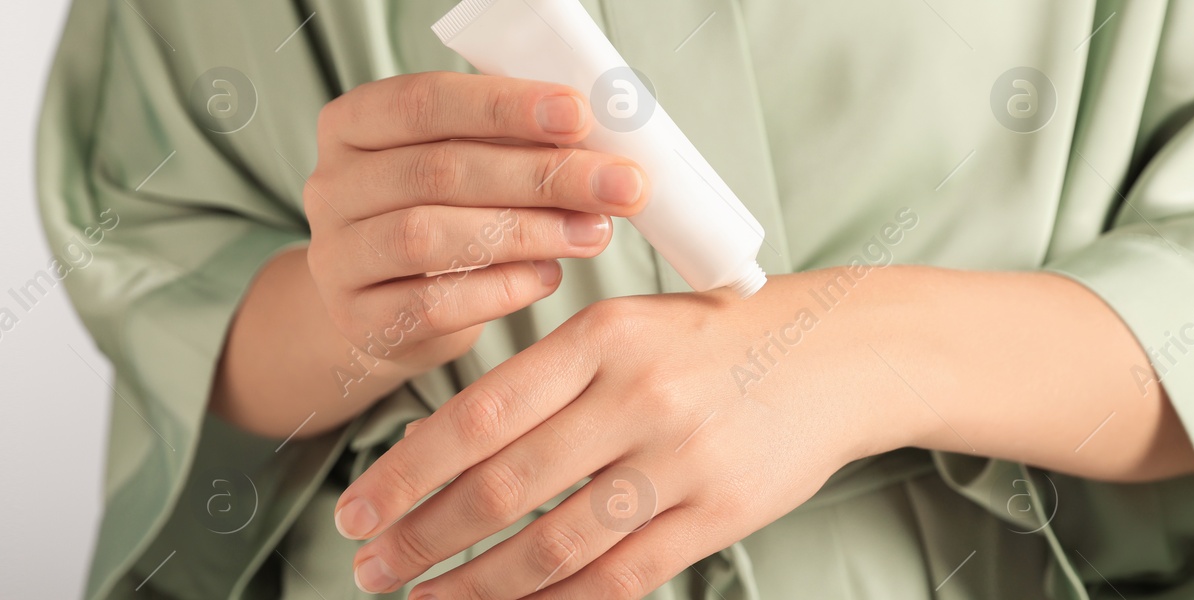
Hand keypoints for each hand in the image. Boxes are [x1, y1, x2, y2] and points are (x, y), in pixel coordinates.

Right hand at [304, 71, 648, 375]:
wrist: (383, 307)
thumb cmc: (439, 217)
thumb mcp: (461, 166)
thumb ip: (509, 145)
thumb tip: (598, 140)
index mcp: (353, 125)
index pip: (424, 102)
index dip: (503, 106)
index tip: (579, 115)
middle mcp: (331, 186)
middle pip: (438, 170)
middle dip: (541, 175)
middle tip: (619, 186)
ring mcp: (336, 257)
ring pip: (430, 236)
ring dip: (525, 233)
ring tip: (592, 233)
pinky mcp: (358, 320)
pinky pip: (433, 303)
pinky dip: (501, 290)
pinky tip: (547, 277)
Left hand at [333, 269, 927, 598]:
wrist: (838, 353)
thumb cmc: (708, 339)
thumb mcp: (622, 329)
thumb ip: (539, 381)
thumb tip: (436, 452)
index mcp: (598, 336)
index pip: (478, 414)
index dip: (406, 473)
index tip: (356, 512)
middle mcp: (635, 395)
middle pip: (504, 488)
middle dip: (422, 540)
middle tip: (371, 570)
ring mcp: (681, 460)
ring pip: (555, 546)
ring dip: (478, 586)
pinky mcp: (720, 513)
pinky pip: (620, 577)